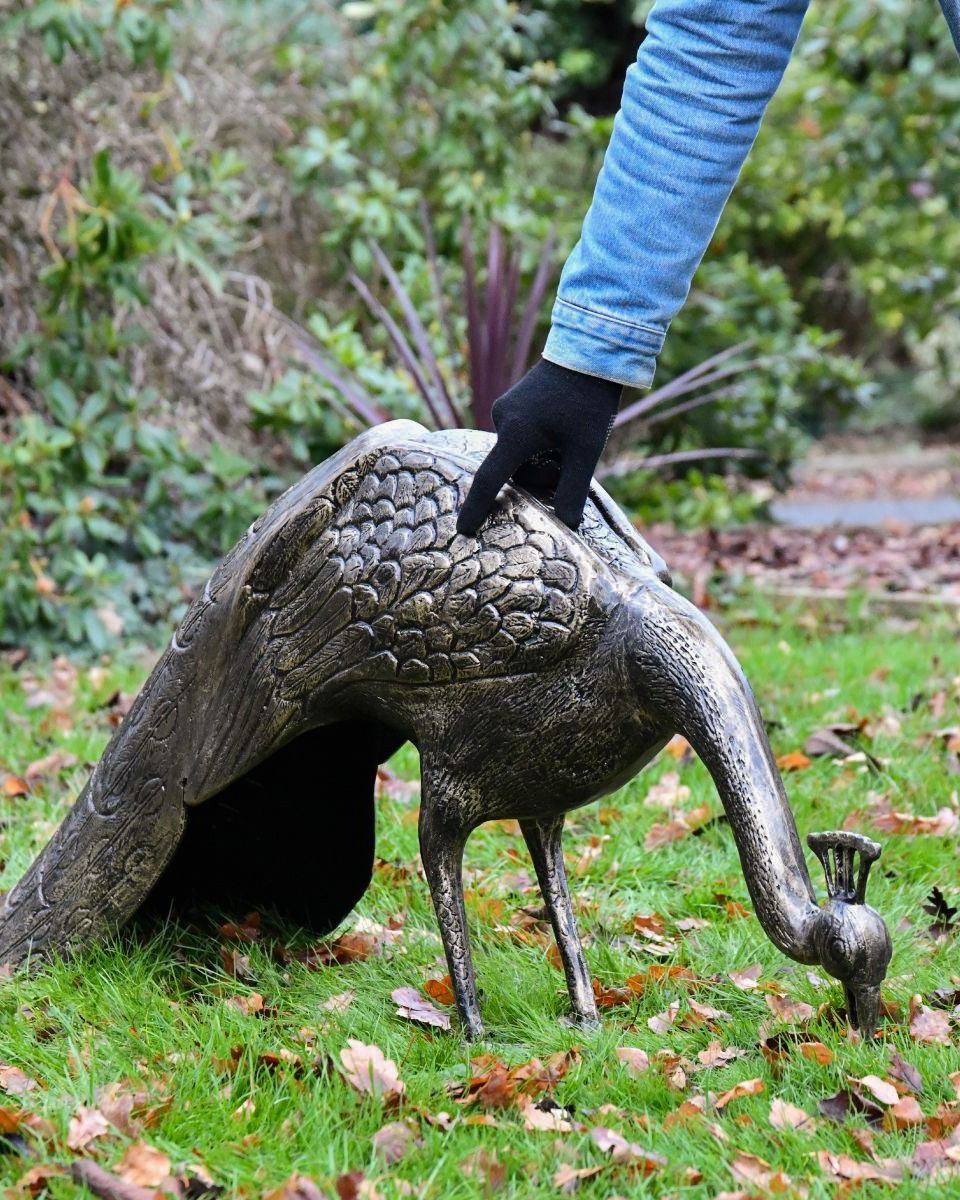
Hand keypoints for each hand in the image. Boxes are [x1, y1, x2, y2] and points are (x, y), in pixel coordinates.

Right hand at [456, 358, 622, 535]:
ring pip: (518, 454)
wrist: (589, 352)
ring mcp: (504, 410)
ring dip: (541, 457)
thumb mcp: (586, 450)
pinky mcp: (511, 403)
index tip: (465, 530)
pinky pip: (520, 436)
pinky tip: (560, 427)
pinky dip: (538, 442)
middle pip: (514, 470)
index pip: (490, 480)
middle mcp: (502, 420)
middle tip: (569, 460)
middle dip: (541, 474)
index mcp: (517, 434)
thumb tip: (569, 526)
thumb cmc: (589, 401)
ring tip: (568, 438)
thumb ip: (574, 489)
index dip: (477, 508)